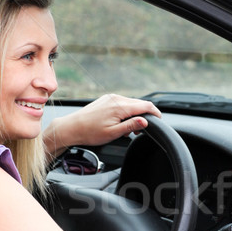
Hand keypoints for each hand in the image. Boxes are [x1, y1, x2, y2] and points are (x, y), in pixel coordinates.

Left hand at [44, 94, 160, 156]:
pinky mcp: (106, 99)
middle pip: (139, 104)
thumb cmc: (90, 133)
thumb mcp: (113, 133)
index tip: (159, 120)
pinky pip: (122, 103)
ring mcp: (110, 98)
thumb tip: (145, 121)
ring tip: (127, 129)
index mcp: (119, 107)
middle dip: (144, 116)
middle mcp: (116, 99)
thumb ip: (131, 126)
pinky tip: (120, 122)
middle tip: (139, 131)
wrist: (72, 128)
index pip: (145, 106)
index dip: (155, 113)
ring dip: (134, 114)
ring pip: (131, 104)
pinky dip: (126, 112)